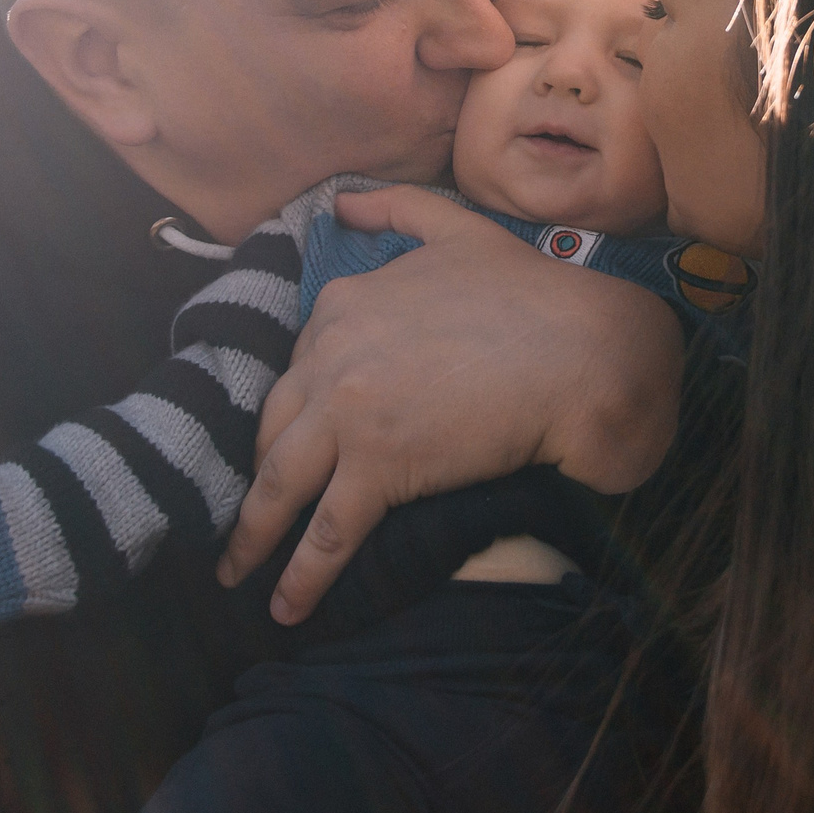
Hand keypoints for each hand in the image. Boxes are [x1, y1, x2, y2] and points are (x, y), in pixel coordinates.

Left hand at [218, 184, 683, 621]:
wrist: (579, 351)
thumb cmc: (532, 292)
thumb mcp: (456, 230)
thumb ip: (394, 211)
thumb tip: (343, 204)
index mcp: (342, 304)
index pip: (298, 370)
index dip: (296, 412)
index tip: (295, 442)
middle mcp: (330, 356)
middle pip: (274, 428)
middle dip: (258, 475)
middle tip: (248, 515)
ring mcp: (348, 415)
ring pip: (280, 485)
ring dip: (252, 537)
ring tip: (233, 573)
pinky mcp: (378, 469)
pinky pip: (327, 532)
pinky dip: (299, 575)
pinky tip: (285, 607)